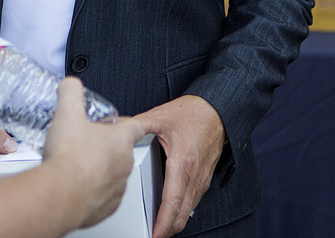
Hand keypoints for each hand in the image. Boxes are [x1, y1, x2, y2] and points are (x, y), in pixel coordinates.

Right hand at [43, 77, 143, 229]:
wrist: (61, 195)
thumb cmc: (68, 157)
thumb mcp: (67, 112)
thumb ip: (71, 92)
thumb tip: (71, 84)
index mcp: (120, 140)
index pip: (136, 126)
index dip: (132, 122)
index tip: (136, 123)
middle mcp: (124, 164)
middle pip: (121, 151)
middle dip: (106, 147)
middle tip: (87, 143)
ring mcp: (118, 187)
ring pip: (112, 175)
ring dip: (99, 170)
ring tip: (78, 166)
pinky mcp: (107, 207)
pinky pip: (104, 196)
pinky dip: (93, 191)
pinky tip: (77, 186)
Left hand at [134, 95, 224, 237]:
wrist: (218, 109)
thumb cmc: (193, 113)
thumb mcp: (160, 116)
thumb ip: (136, 124)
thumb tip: (116, 128)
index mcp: (182, 164)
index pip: (172, 202)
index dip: (162, 223)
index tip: (154, 234)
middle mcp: (194, 175)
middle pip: (182, 213)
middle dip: (168, 229)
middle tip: (153, 236)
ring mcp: (201, 178)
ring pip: (189, 209)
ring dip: (175, 221)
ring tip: (158, 227)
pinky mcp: (204, 177)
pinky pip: (193, 200)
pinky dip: (182, 211)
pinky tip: (171, 210)